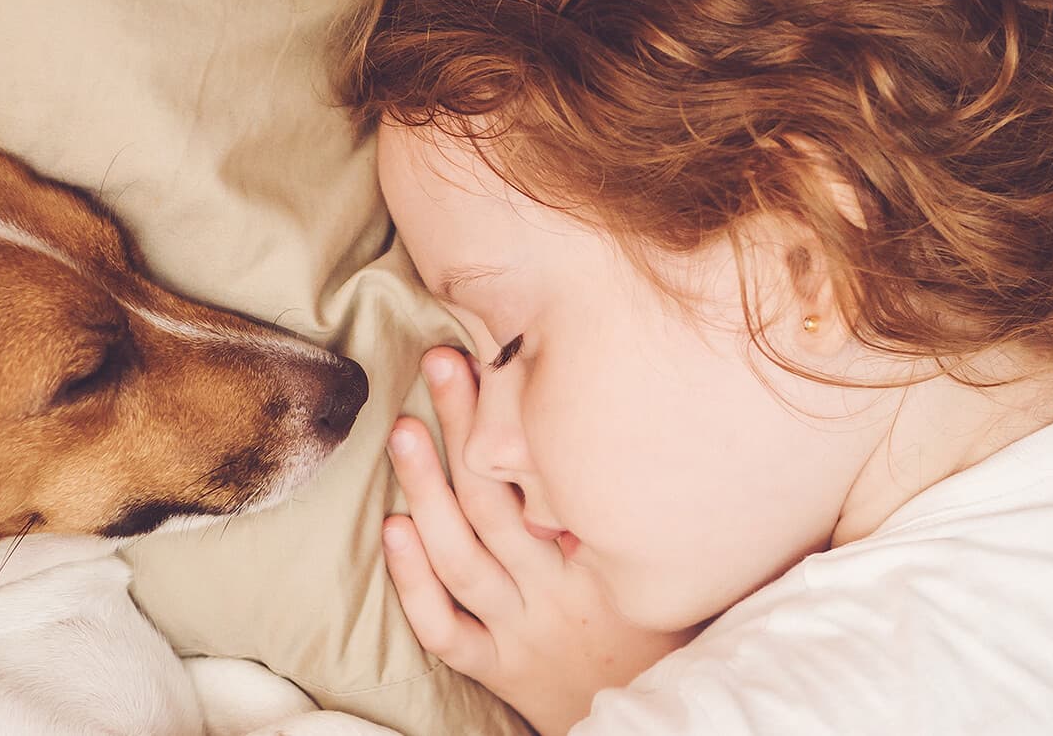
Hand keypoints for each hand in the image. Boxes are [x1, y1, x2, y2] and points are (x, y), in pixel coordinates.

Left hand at [381, 348, 694, 734]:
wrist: (655, 721)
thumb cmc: (656, 626)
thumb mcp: (655, 561)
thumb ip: (624, 508)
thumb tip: (593, 419)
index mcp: (603, 557)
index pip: (554, 473)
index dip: (523, 416)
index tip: (504, 354)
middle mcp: (558, 589)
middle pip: (499, 498)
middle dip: (467, 425)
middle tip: (442, 363)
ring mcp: (523, 630)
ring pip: (464, 556)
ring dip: (429, 488)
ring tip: (404, 430)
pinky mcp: (498, 667)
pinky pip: (446, 628)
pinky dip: (415, 581)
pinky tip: (395, 528)